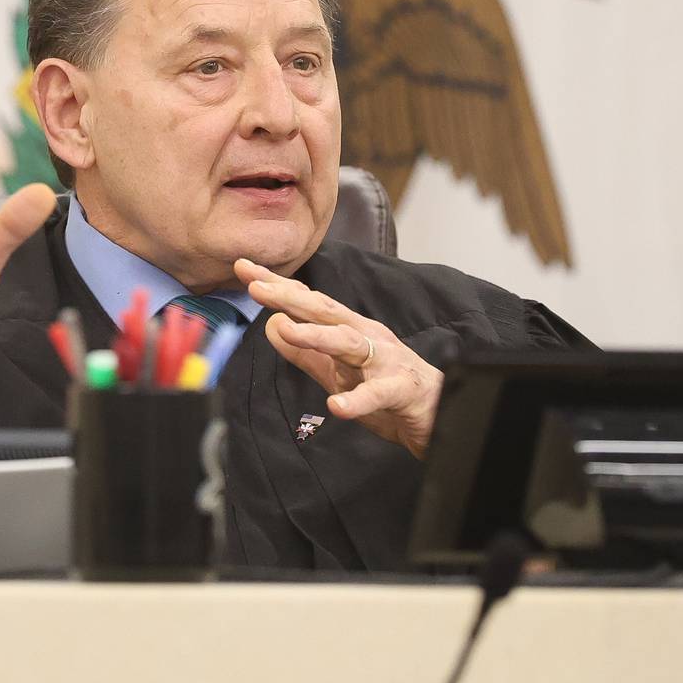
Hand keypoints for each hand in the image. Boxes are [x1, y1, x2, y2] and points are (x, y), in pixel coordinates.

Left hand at [234, 258, 443, 458]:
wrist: (439, 412)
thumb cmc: (388, 388)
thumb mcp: (338, 372)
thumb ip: (305, 353)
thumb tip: (271, 326)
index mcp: (350, 330)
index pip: (308, 302)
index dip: (277, 287)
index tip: (243, 270)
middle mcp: (367, 337)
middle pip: (325, 312)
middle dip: (290, 297)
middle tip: (256, 287)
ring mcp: (385, 361)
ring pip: (349, 344)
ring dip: (318, 336)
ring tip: (288, 331)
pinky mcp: (402, 389)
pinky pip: (378, 394)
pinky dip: (358, 400)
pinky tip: (336, 405)